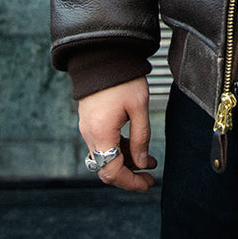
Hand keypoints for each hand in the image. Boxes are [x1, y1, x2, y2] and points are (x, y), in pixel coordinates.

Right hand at [78, 77, 156, 192]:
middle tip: (149, 177)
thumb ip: (141, 137)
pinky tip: (135, 145)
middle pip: (106, 168)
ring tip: (149, 159)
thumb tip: (142, 162)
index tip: (147, 184)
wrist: (102, 54)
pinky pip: (103, 143)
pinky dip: (118, 149)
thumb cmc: (122, 77)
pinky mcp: (90, 120)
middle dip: (129, 175)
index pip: (112, 172)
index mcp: (101, 133)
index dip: (131, 182)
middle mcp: (89, 134)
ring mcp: (87, 127)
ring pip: (105, 156)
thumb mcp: (139, 107)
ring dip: (126, 161)